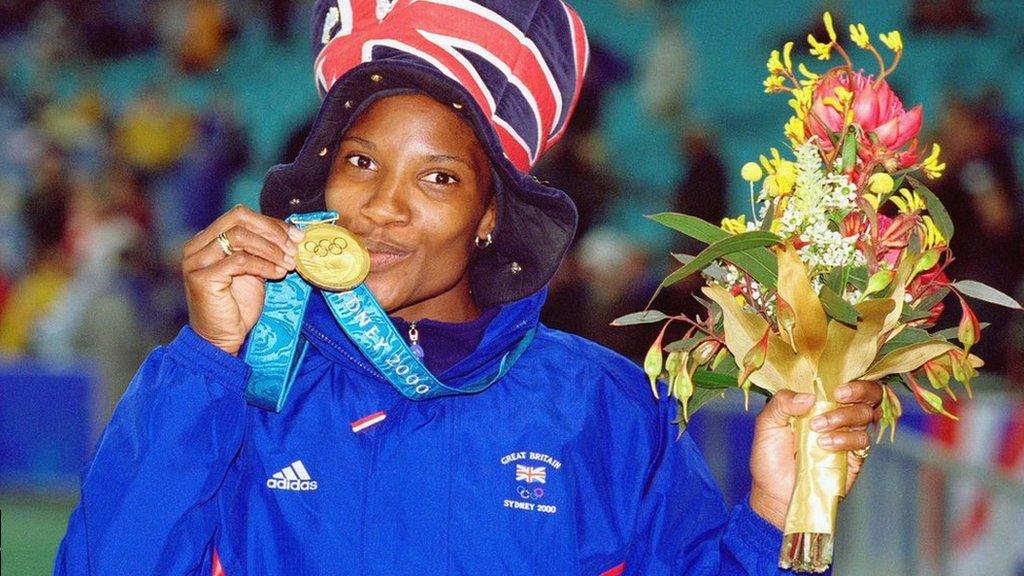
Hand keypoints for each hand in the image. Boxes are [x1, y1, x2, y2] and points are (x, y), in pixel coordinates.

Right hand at [182, 205, 302, 355]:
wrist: (222, 339)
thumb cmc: (238, 307)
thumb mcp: (255, 270)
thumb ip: (263, 249)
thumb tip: (292, 232)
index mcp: (208, 240)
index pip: (241, 216)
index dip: (272, 223)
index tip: (297, 235)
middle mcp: (197, 246)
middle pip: (238, 218)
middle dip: (272, 231)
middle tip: (293, 247)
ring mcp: (196, 261)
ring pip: (239, 237)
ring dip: (270, 249)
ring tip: (287, 264)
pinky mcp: (202, 278)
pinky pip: (239, 261)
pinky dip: (263, 265)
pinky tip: (277, 275)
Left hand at [748, 381, 881, 528]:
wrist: (775, 494)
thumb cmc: (769, 457)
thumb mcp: (766, 425)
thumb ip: (782, 403)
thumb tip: (809, 396)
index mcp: (817, 401)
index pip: (842, 379)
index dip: (848, 376)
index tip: (834, 384)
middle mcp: (836, 414)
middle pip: (868, 393)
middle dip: (861, 389)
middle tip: (840, 395)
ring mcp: (847, 434)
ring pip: (866, 414)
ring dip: (844, 416)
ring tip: (818, 429)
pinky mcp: (854, 456)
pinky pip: (862, 440)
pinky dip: (845, 439)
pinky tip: (825, 445)